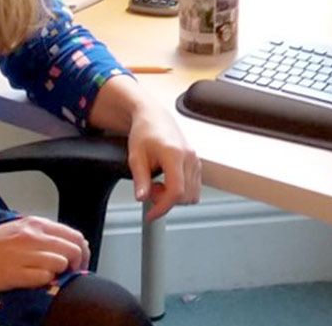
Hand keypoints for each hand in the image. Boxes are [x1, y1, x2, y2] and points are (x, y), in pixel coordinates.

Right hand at [0, 216, 90, 291]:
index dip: (81, 250)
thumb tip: (67, 245)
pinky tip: (35, 281)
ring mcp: (23, 254)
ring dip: (60, 272)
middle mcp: (32, 235)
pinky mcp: (14, 273)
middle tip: (72, 273)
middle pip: (73, 248)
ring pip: (62, 262)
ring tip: (50, 276)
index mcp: (35, 224)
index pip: (73, 235)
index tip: (78, 261)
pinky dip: (45, 281)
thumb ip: (41, 235)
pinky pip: (44, 277)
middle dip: (78, 263)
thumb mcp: (18, 230)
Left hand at [127, 99, 201, 221]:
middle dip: (166, 200)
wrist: (153, 117)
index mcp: (174, 154)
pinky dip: (181, 190)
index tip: (151, 214)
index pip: (176, 191)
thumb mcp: (136, 157)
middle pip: (186, 196)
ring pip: (192, 194)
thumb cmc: (144, 132)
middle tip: (150, 190)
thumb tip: (142, 197)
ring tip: (158, 185)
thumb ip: (140, 179)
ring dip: (175, 197)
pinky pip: (194, 186)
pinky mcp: (196, 162)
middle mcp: (189, 157)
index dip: (163, 207)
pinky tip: (167, 182)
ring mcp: (195, 160)